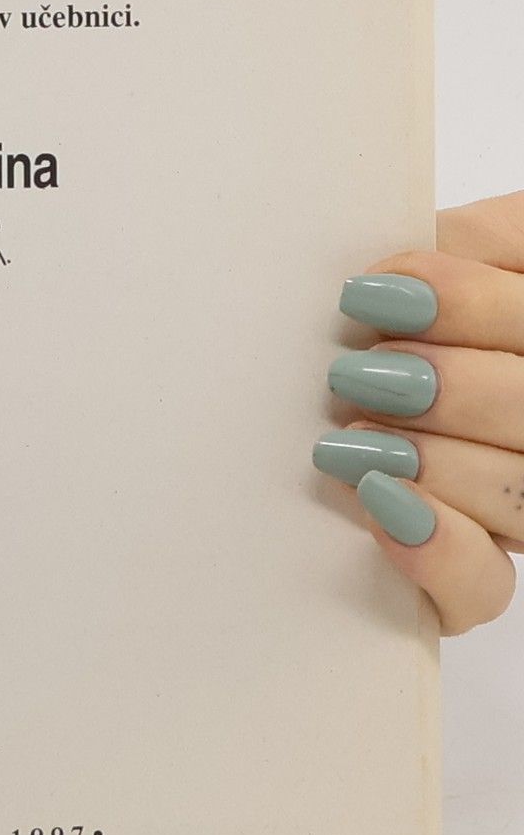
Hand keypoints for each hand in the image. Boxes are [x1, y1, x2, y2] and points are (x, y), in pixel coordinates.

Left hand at [317, 192, 523, 634]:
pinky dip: (436, 550)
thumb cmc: (397, 325)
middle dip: (451, 386)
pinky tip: (382, 505)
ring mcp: (520, 508)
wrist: (329, 428)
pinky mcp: (472, 579)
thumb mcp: (452, 263)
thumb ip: (464, 247)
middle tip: (355, 373)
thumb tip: (401, 270)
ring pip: (518, 494)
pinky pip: (483, 587)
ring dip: (432, 460)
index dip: (466, 303)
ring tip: (349, 440)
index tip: (370, 294)